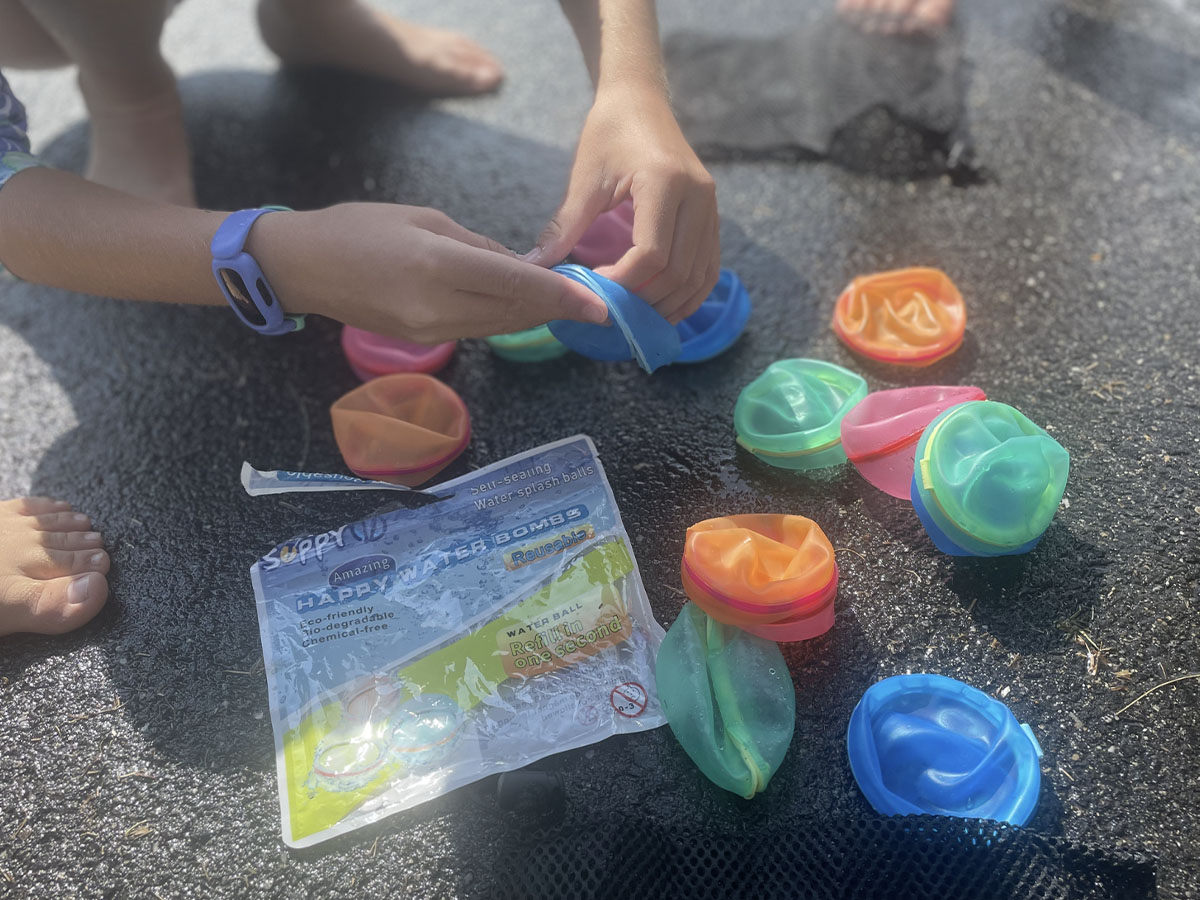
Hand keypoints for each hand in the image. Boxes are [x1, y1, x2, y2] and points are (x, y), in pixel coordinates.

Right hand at [253, 203, 608, 341]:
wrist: (305, 267)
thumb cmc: (359, 228)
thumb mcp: (425, 219)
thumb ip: (478, 246)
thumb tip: (518, 267)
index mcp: (439, 265)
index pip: (518, 285)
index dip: (563, 297)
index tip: (599, 305)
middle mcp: (438, 306)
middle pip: (516, 312)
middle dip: (558, 309)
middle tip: (594, 302)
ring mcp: (430, 330)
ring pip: (501, 326)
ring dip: (535, 317)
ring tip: (569, 305)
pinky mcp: (424, 341)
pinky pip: (478, 330)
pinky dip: (505, 319)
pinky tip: (523, 308)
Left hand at [527, 86, 720, 323]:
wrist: (640, 101)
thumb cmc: (608, 133)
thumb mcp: (583, 179)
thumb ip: (564, 227)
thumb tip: (534, 267)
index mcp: (664, 182)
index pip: (651, 254)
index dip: (624, 283)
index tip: (596, 289)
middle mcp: (697, 196)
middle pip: (678, 272)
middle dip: (646, 300)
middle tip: (614, 311)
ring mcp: (711, 207)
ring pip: (699, 276)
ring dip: (671, 304)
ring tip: (639, 317)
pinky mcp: (713, 215)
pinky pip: (709, 267)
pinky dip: (689, 293)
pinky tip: (664, 305)